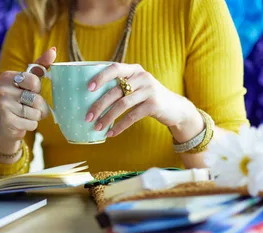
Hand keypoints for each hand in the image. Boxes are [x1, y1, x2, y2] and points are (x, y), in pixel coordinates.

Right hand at [0, 47, 56, 153]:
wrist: (7, 126)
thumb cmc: (21, 100)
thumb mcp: (29, 81)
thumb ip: (40, 66)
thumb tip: (53, 49)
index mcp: (7, 76)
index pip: (34, 81)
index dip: (36, 89)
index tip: (29, 91)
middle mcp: (2, 90)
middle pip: (36, 99)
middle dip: (39, 105)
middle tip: (29, 106)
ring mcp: (3, 106)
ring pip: (36, 113)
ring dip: (36, 116)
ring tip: (26, 115)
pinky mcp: (7, 121)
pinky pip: (32, 124)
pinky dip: (32, 125)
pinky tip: (22, 123)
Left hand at [85, 63, 202, 140]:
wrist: (175, 108)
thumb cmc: (148, 98)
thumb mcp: (136, 87)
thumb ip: (120, 87)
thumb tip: (90, 100)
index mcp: (134, 69)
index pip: (115, 68)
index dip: (101, 77)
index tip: (88, 88)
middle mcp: (142, 77)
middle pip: (115, 90)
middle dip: (99, 105)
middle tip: (87, 117)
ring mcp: (149, 90)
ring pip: (122, 104)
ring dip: (107, 117)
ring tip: (97, 127)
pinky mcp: (154, 105)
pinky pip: (132, 116)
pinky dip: (120, 126)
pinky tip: (111, 133)